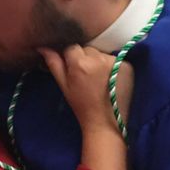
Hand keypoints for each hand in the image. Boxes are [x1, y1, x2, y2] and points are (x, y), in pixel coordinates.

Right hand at [39, 45, 134, 169]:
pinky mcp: (128, 65)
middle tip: (86, 76)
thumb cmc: (81, 105)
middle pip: (88, 48)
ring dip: (98, 61)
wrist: (106, 123)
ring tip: (99, 79)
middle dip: (85, 57)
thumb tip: (42, 46)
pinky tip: (110, 80)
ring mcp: (115, 61)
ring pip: (101, 53)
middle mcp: (98, 58)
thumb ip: (53, 63)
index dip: (71, 56)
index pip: (72, 46)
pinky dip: (111, 66)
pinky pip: (114, 59)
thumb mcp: (64, 85)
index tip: (72, 68)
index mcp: (80, 63)